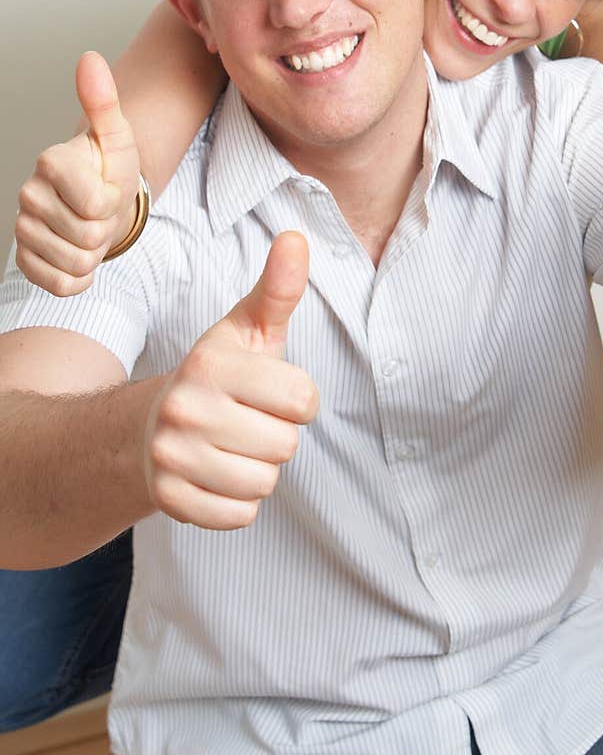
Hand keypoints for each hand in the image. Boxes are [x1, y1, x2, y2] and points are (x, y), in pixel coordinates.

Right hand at [15, 52, 141, 295]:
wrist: (99, 203)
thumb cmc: (109, 171)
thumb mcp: (117, 138)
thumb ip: (104, 102)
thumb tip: (90, 58)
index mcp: (50, 162)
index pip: (97, 205)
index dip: (114, 203)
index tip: (109, 190)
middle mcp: (28, 194)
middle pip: (89, 237)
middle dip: (106, 229)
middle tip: (102, 214)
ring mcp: (23, 229)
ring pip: (77, 264)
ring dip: (95, 254)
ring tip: (91, 229)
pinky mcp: (25, 261)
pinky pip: (61, 285)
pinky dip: (79, 278)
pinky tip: (77, 253)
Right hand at [145, 231, 318, 529]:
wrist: (148, 429)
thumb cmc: (217, 377)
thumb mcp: (246, 330)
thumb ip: (278, 289)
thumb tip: (298, 237)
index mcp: (210, 364)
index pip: (302, 398)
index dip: (297, 399)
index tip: (271, 392)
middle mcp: (184, 408)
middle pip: (286, 446)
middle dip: (277, 436)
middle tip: (247, 421)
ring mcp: (171, 457)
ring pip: (264, 483)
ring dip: (258, 469)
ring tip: (232, 446)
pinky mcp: (168, 500)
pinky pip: (239, 516)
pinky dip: (237, 502)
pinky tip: (217, 474)